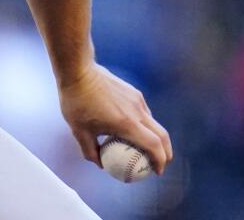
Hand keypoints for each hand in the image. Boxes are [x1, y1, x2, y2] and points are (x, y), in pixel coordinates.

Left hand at [57, 62, 172, 174]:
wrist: (78, 70)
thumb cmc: (76, 101)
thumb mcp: (79, 131)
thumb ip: (90, 151)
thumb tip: (100, 164)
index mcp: (126, 124)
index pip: (153, 146)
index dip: (160, 161)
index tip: (157, 172)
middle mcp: (137, 111)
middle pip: (162, 135)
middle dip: (166, 152)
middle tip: (160, 164)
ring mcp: (137, 100)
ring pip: (154, 123)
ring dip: (155, 138)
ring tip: (146, 148)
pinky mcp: (133, 92)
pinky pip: (145, 112)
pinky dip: (145, 125)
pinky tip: (133, 128)